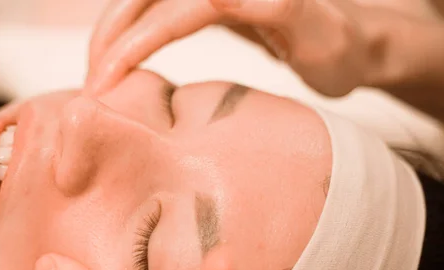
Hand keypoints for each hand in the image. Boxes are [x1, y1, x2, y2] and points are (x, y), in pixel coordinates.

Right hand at [85, 0, 403, 96]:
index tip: (103, 84)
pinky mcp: (209, 4)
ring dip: (113, 37)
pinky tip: (121, 61)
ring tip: (96, 77)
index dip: (131, 47)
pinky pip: (157, 15)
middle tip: (90, 87)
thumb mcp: (318, 36)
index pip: (168, 14)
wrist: (353, 41)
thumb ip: (277, 10)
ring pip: (143, 6)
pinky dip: (132, 37)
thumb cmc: (341, 48)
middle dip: (110, 39)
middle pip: (142, 1)